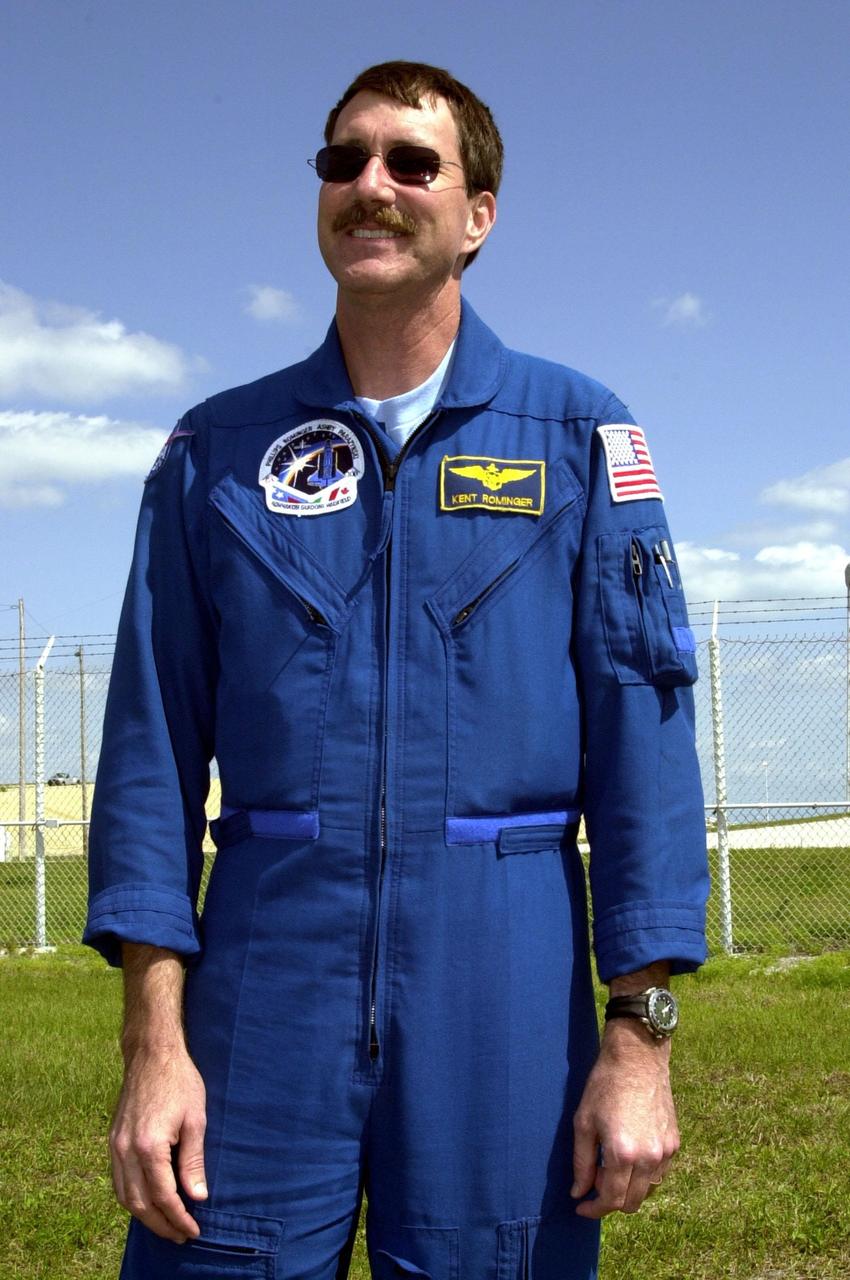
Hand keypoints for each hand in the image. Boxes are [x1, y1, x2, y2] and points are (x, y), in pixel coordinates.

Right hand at [109, 1044, 207, 1242]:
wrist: (152, 1054)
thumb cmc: (180, 1081)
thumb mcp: (196, 1119)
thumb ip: (193, 1161)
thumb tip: (197, 1197)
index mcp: (149, 1146)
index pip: (164, 1197)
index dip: (179, 1218)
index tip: (193, 1230)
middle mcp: (126, 1150)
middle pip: (139, 1204)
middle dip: (161, 1225)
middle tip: (182, 1235)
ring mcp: (115, 1145)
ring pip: (124, 1196)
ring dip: (144, 1216)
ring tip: (166, 1225)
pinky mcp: (113, 1139)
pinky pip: (117, 1180)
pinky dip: (131, 1198)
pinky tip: (147, 1202)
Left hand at [571, 1019, 678, 1217]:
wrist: (638, 1057)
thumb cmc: (605, 1085)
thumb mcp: (583, 1123)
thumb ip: (581, 1163)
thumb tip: (579, 1193)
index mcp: (624, 1153)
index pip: (611, 1200)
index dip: (594, 1209)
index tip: (581, 1206)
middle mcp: (650, 1158)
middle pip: (631, 1202)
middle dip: (610, 1201)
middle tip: (594, 1179)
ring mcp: (666, 1152)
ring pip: (647, 1191)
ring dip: (628, 1189)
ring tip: (610, 1164)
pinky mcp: (675, 1143)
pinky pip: (659, 1174)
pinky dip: (643, 1175)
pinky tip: (629, 1155)